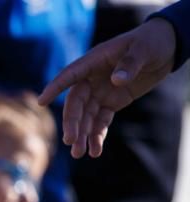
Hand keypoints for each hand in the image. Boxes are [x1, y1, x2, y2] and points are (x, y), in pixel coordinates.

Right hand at [38, 18, 175, 157]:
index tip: (42, 101)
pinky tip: (95, 151)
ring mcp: (100, 92)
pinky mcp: (111, 103)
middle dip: (72, 123)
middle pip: (76, 103)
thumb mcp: (144, 49)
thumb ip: (130, 64)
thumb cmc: (151, 42)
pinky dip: (97, 136)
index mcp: (94, 61)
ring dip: (82, 135)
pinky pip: (101, 122)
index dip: (55, 87)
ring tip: (80, 154)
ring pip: (86, 117)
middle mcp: (91, 79)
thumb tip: (117, 81)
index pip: (70, 75)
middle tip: (70, 141)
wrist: (166, 48)